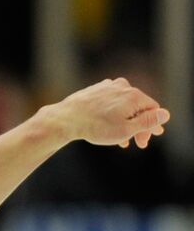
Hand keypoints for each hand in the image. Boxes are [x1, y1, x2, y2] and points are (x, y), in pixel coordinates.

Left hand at [44, 78, 169, 148]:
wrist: (65, 119)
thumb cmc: (97, 127)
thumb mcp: (127, 129)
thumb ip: (148, 121)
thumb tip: (165, 114)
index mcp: (133, 95)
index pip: (153, 110)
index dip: (152, 127)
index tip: (145, 141)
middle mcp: (122, 86)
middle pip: (139, 107)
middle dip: (139, 127)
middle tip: (138, 144)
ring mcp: (107, 86)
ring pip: (124, 106)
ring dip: (126, 123)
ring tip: (122, 141)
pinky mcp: (95, 90)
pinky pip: (111, 103)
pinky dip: (114, 116)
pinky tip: (110, 129)